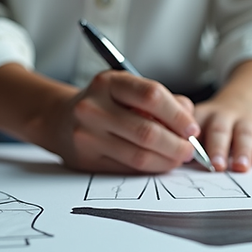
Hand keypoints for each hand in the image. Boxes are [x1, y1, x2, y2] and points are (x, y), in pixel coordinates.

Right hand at [0, 65, 197, 172]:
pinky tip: (158, 163)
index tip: (192, 128)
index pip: (151, 96)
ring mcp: (87, 135)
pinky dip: (149, 169)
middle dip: (177, 145)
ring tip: (177, 158)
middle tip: (190, 150)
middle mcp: (93, 107)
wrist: (59, 119)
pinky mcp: (86, 160)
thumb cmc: (105, 102)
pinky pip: (127, 169)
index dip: (178, 115)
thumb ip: (163, 100)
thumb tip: (190, 123)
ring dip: (166, 161)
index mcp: (108, 82)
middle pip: (147, 131)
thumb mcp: (128, 89)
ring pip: (138, 156)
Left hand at [194, 60, 251, 171]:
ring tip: (240, 167)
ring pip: (244, 134)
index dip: (189, 139)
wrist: (242, 101)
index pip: (193, 125)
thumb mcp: (195, 124)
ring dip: (242, 151)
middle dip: (217, 148)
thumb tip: (171, 164)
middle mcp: (222, 117)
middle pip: (219, 130)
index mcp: (200, 116)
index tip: (185, 155)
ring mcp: (243, 122)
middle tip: (215, 165)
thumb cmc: (210, 124)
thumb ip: (184, 141)